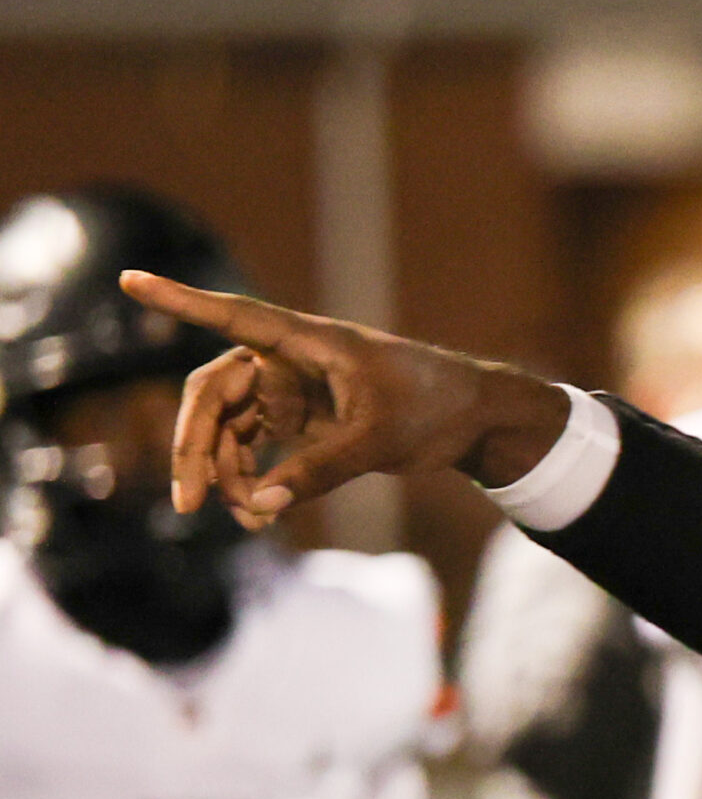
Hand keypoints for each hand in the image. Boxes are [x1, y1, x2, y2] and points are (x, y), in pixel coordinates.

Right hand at [115, 270, 569, 530]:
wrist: (474, 420)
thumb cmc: (433, 407)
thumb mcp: (376, 440)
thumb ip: (318, 472)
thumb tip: (258, 506)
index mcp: (308, 342)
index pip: (233, 317)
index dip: (181, 301)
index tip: (131, 280)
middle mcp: (290, 359)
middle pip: (215, 394)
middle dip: (197, 446)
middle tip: (189, 500)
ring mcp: (292, 389)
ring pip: (230, 426)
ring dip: (225, 471)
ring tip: (244, 518)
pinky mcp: (301, 418)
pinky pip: (254, 445)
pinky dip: (249, 477)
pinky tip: (255, 513)